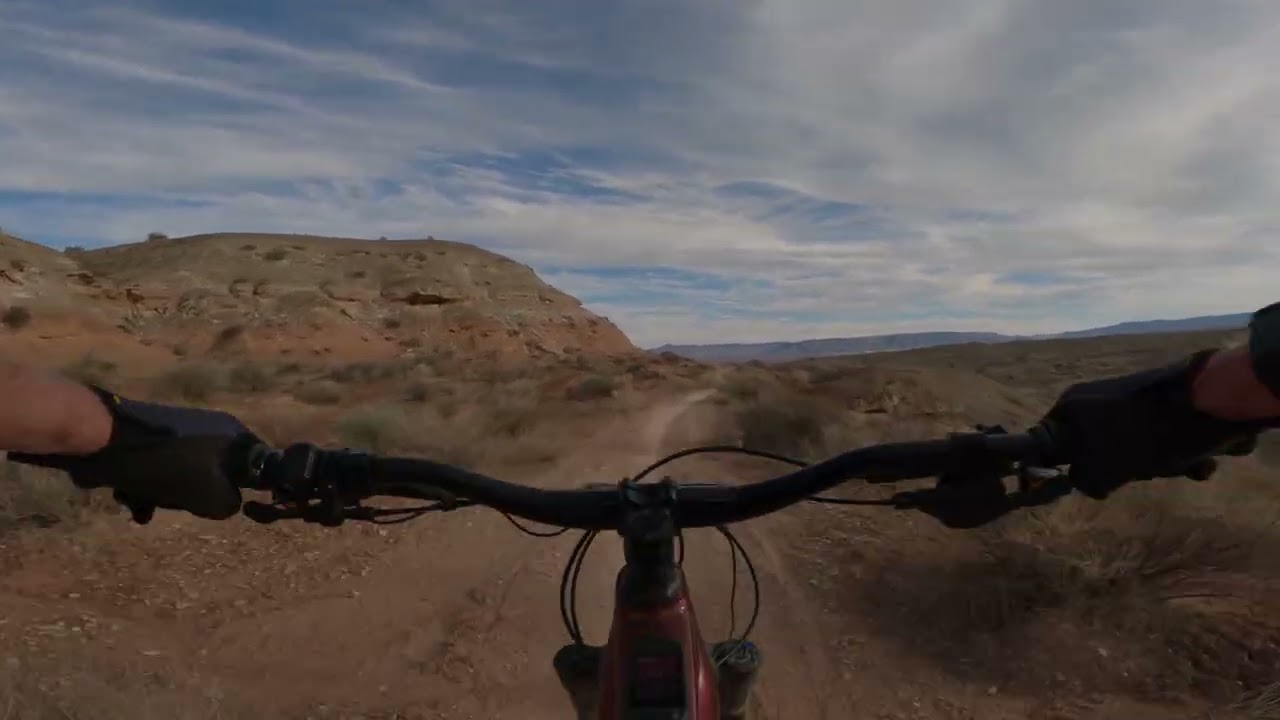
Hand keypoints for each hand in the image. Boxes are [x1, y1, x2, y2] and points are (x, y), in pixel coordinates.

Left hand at [10, 393, 260, 521]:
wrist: (101, 437)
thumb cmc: (165, 465)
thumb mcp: (211, 496)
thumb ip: (230, 504)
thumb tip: (227, 503)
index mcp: (232, 434)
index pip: (259, 466)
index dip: (250, 489)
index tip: (227, 502)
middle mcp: (210, 430)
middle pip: (219, 476)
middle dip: (196, 497)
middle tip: (181, 502)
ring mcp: (177, 435)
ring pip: (184, 478)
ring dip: (165, 497)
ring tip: (144, 503)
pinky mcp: (148, 442)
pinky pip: (157, 473)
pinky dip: (144, 489)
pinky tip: (127, 498)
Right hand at [1042, 350, 1274, 498]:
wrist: (1209, 402)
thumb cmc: (1145, 436)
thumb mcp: (1102, 468)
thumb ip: (1083, 479)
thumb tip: (1084, 482)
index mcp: (1071, 407)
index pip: (1046, 443)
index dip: (1062, 467)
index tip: (1082, 481)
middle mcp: (1097, 400)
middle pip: (1096, 450)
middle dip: (1123, 470)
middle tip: (1137, 474)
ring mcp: (1133, 401)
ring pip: (1136, 449)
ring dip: (1161, 467)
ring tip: (1180, 466)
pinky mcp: (1167, 405)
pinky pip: (1164, 440)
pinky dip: (1182, 455)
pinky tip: (1200, 461)